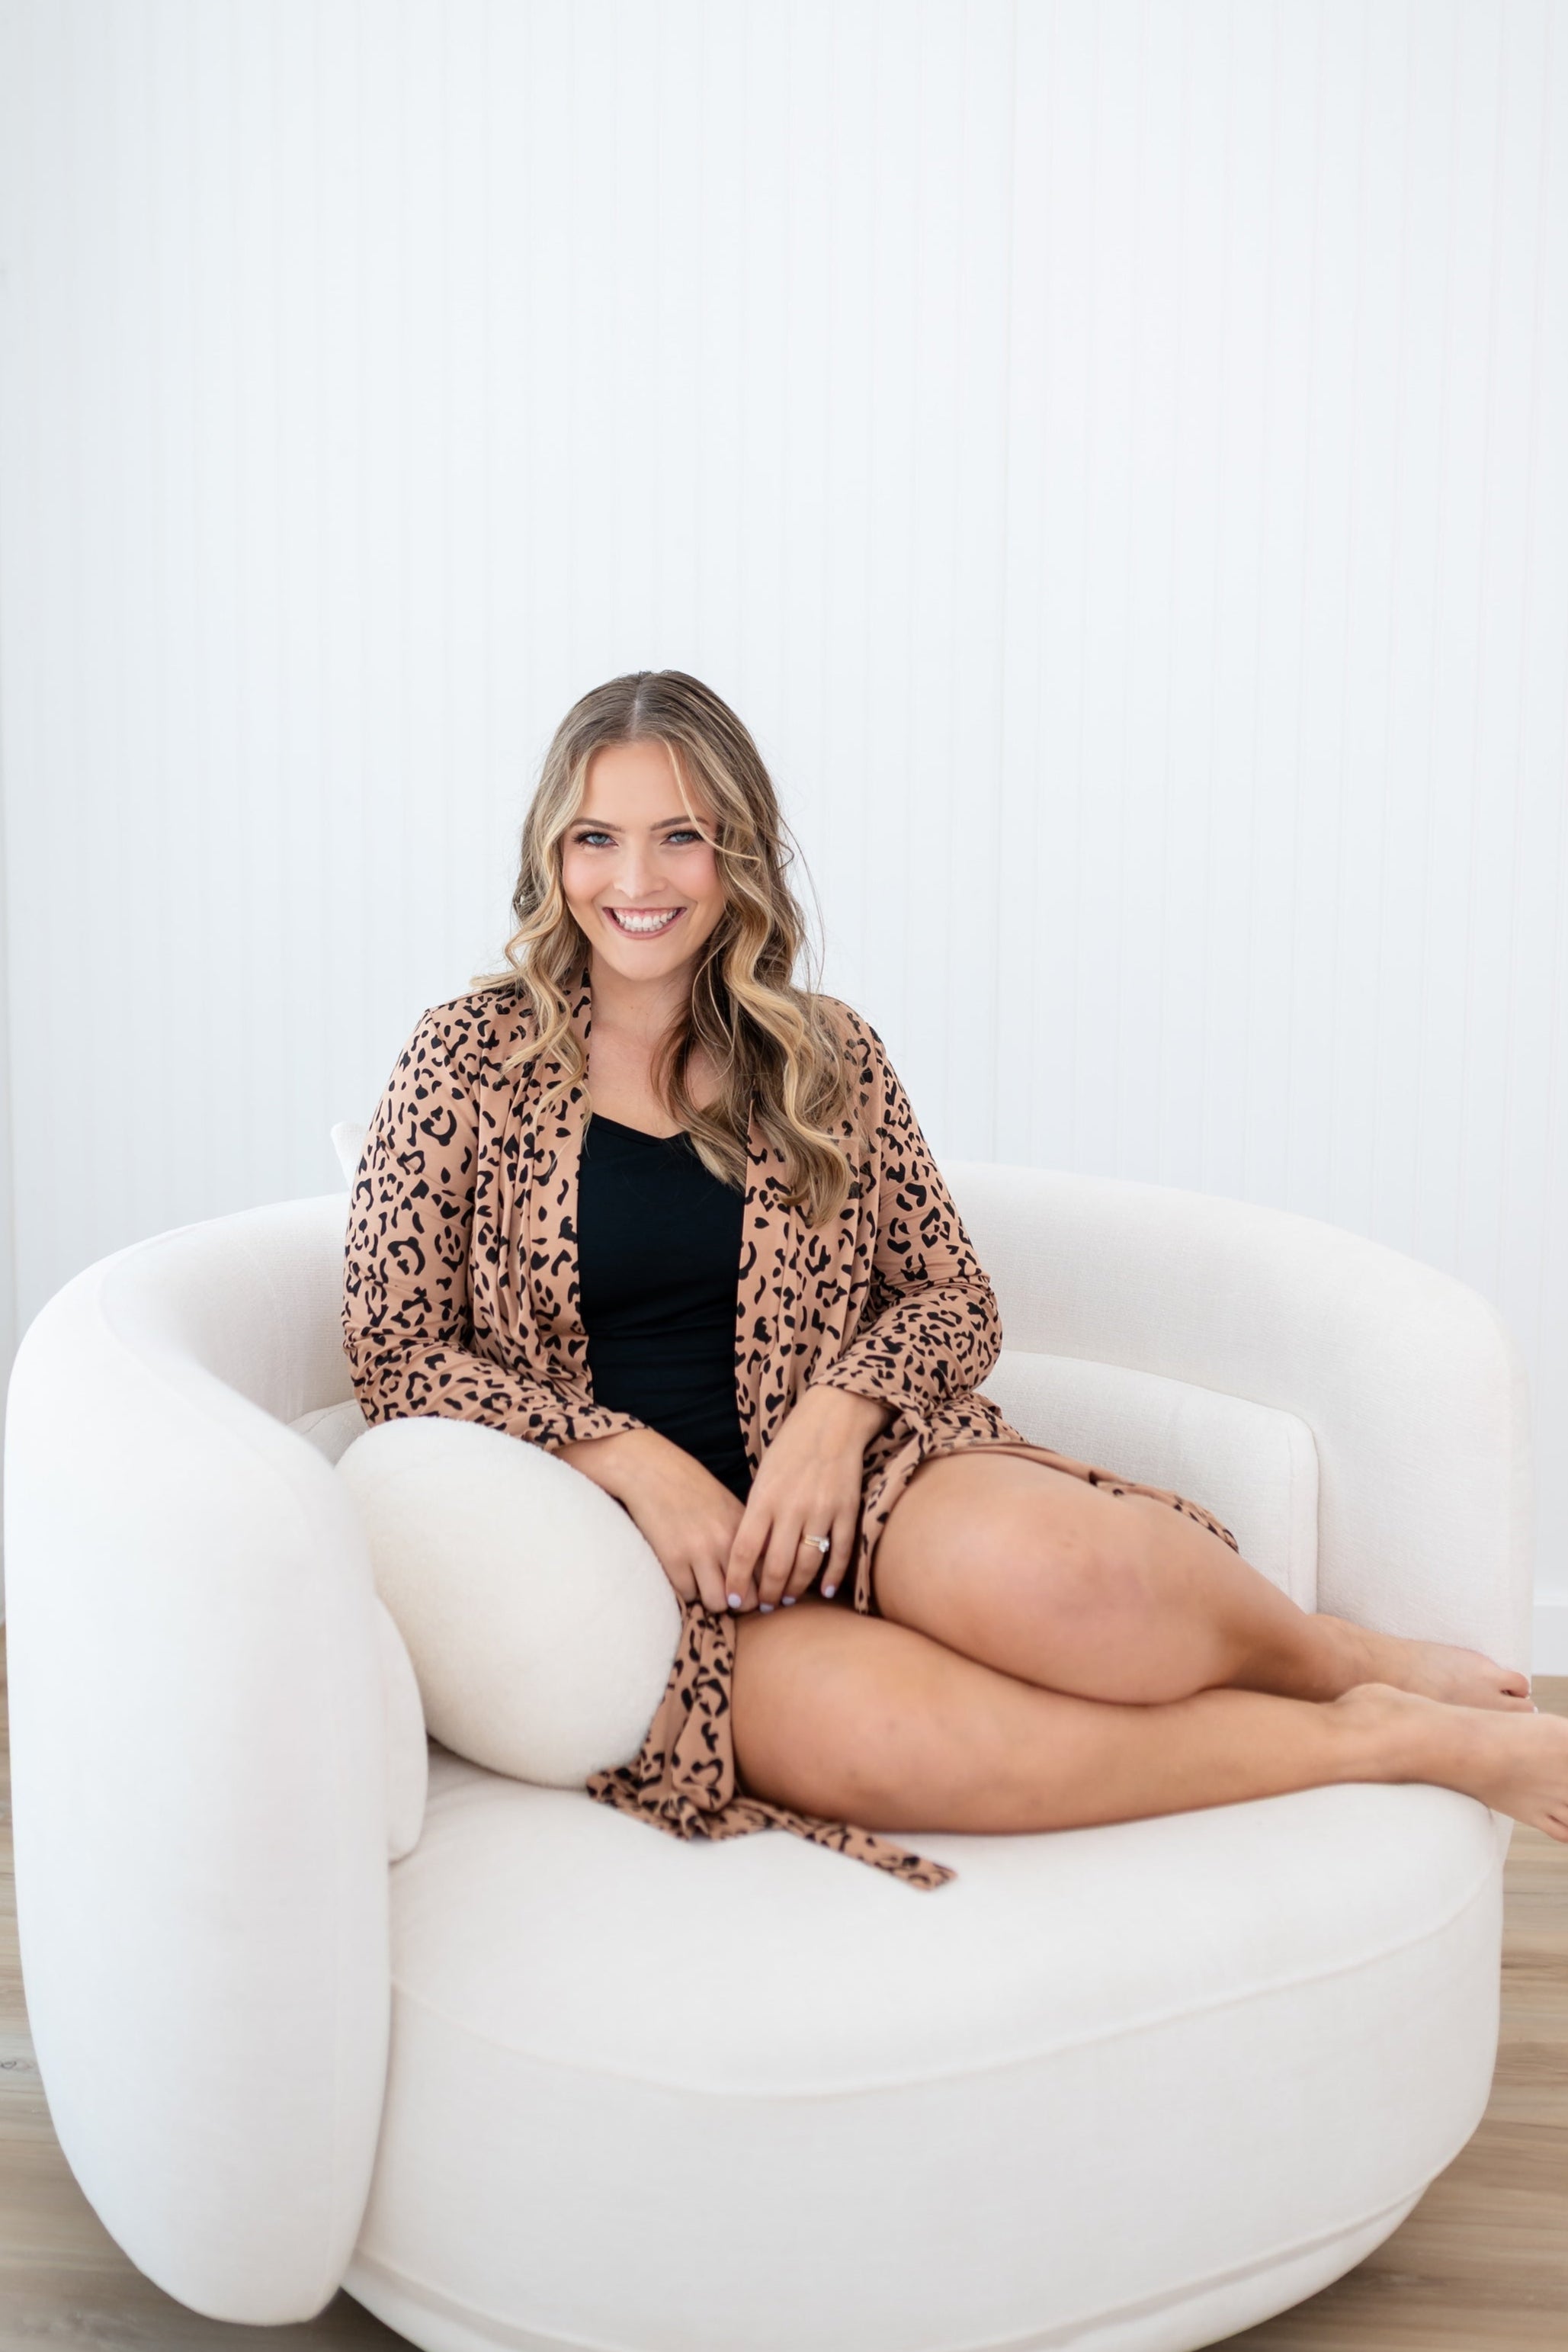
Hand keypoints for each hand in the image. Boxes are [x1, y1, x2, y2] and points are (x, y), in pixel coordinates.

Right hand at [557, 1428, 744, 1616]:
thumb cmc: (690, 1488)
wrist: (649, 1470)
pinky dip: (686, 1589)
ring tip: (703, 1584)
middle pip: (748, 1598)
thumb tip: (759, 1574)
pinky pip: (688, 1595)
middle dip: (739, 1601)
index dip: (761, 1588)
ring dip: (711, 1598)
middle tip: (727, 1593)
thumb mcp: (728, 1506)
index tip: (751, 1589)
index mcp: (744, 1527)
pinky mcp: (672, 1558)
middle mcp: (726, 1541)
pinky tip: (682, 1572)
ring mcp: (699, 1551)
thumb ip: (744, 1537)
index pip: (767, 1574)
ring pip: (718, 1603)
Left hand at [725, 1384, 891, 1612]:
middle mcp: (791, 1508)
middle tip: (764, 1606)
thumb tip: (751, 1554)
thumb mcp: (764, 1475)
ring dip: (797, 1588)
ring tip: (788, 1599)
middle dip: (768, 1593)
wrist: (833, 1419)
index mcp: (764, 1498)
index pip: (744, 1550)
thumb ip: (758, 1512)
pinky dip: (834, 1576)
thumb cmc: (792, 1446)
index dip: (737, 1580)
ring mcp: (822, 1510)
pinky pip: (841, 1552)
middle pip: (776, 1566)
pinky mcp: (847, 1510)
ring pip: (807, 1564)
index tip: (731, 1599)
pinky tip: (826, 1590)